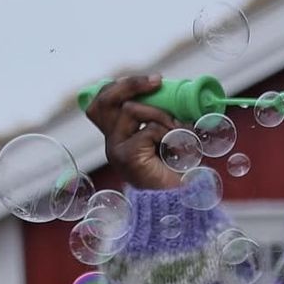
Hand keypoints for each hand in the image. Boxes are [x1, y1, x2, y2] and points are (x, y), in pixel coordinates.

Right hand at [83, 74, 185, 190]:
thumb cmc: (178, 172)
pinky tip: (177, 147)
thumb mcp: (170, 138)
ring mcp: (116, 150)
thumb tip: (175, 95)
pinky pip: (147, 129)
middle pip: (103, 101)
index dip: (122, 86)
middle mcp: (112, 142)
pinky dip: (168, 133)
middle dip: (129, 84)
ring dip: (160, 114)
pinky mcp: (127, 157)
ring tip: (178, 130)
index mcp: (119, 136)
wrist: (180, 202)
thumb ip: (164, 119)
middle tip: (157, 81)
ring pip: (129, 110)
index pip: (104, 103)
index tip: (154, 81)